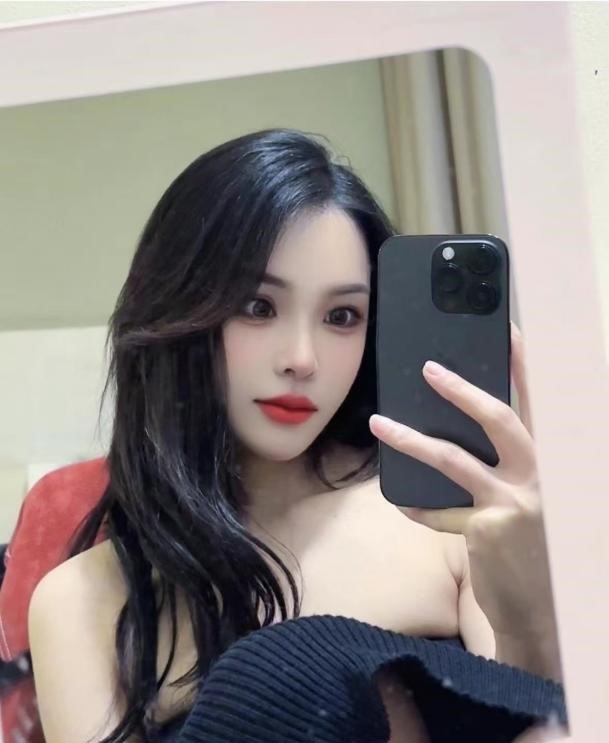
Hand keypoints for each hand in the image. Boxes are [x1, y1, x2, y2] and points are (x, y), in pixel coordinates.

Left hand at [369, 324, 558, 655]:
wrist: (541, 610)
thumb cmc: (532, 548)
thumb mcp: (528, 499)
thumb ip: (504, 468)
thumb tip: (455, 432)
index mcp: (550, 463)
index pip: (537, 405)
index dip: (524, 366)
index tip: (510, 331)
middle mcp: (540, 477)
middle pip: (500, 419)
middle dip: (462, 390)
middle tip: (428, 369)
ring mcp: (514, 503)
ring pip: (453, 460)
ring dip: (410, 439)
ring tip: (378, 422)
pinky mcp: (487, 530)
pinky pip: (441, 510)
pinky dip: (421, 507)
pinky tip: (404, 504)